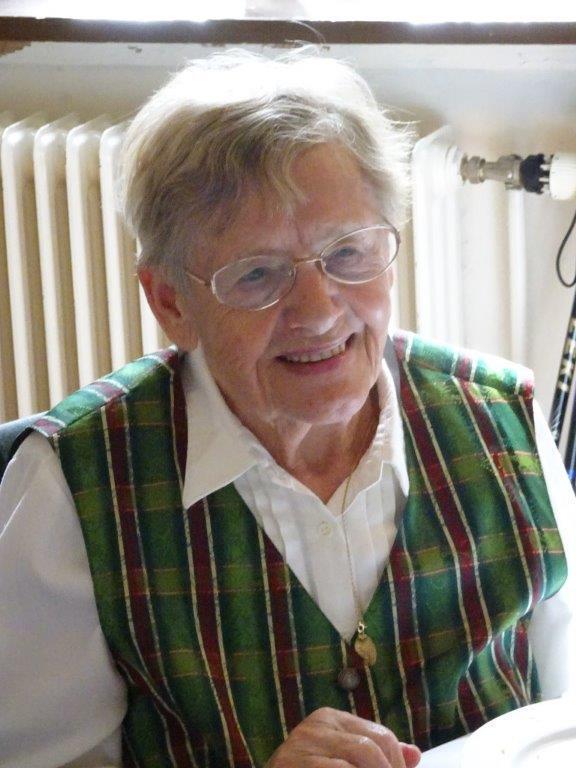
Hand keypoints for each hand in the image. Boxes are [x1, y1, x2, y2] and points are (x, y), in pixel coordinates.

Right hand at [266, 707, 420, 767]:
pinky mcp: (292, 763)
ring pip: (361, 756)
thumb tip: (414, 754)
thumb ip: (375, 758)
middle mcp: (317, 724)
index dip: (397, 765)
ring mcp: (303, 743)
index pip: (381, 736)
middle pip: (373, 747)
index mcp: (331, 719)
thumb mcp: (344, 763)